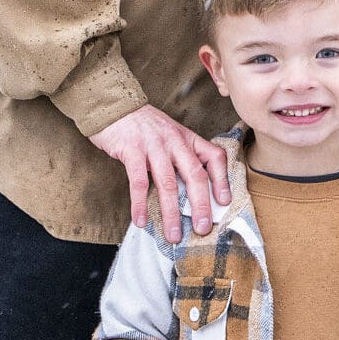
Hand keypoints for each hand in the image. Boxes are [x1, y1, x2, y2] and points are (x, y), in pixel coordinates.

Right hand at [92, 106, 231, 238]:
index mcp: (187, 138)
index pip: (214, 156)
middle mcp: (175, 141)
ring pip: (168, 183)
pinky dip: (140, 204)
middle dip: (201, 205)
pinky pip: (139, 182)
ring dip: (171, 213)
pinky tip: (141, 221)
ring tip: (173, 234)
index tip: (224, 202)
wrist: (114, 105)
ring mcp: (154, 145)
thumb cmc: (143, 126)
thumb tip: (191, 191)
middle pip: (195, 175)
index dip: (222, 180)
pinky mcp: (132, 150)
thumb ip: (180, 157)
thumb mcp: (170, 135)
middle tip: (203, 228)